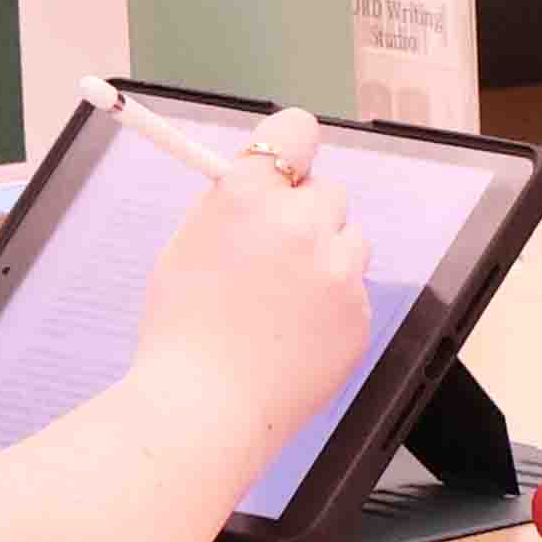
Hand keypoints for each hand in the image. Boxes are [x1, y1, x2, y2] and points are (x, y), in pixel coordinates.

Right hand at [136, 150, 372, 439]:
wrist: (203, 410)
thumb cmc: (182, 331)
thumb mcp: (188, 244)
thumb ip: (233, 203)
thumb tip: (269, 179)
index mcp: (245, 196)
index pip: (295, 131)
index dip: (291, 152)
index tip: (286, 170)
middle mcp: (298, 223)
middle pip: (328, 191)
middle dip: (307, 215)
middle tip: (274, 255)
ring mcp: (336, 270)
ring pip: (349, 241)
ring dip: (326, 259)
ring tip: (282, 304)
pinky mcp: (358, 314)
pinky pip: (354, 292)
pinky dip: (333, 307)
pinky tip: (294, 335)